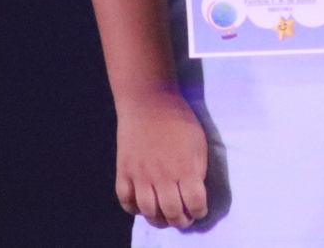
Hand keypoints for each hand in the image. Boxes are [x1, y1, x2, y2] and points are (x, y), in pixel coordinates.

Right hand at [115, 87, 210, 228]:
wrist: (149, 102)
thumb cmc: (179, 119)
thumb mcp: (198, 143)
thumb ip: (197, 169)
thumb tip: (195, 190)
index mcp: (185, 169)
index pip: (194, 203)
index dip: (199, 211)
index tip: (199, 210)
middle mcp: (162, 177)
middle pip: (171, 212)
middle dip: (180, 221)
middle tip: (183, 219)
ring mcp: (140, 176)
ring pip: (148, 211)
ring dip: (158, 220)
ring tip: (164, 217)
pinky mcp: (124, 171)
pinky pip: (125, 200)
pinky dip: (133, 208)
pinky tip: (142, 206)